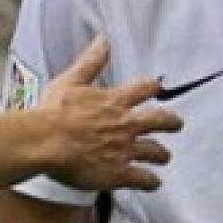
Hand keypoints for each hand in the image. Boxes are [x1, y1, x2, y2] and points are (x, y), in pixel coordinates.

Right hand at [32, 37, 181, 191]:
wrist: (46, 142)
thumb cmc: (53, 113)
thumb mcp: (70, 81)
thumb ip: (90, 62)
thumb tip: (103, 40)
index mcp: (115, 101)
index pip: (145, 88)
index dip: (152, 89)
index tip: (155, 90)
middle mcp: (126, 124)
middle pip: (161, 120)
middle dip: (172, 122)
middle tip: (176, 124)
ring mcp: (125, 150)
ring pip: (156, 151)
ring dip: (162, 154)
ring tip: (164, 157)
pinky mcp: (119, 173)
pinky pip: (145, 179)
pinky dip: (151, 181)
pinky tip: (153, 183)